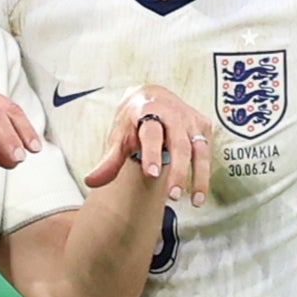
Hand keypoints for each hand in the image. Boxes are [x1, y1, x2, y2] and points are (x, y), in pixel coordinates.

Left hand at [83, 84, 212, 206]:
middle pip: (179, 143)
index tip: (151, 174)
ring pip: (199, 149)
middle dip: (178, 171)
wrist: (152, 94)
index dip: (152, 153)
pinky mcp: (203, 125)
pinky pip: (206, 150)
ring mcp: (190, 119)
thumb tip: (90, 182)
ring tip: (196, 202)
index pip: (152, 133)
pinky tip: (200, 191)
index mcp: (147, 111)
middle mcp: (172, 113)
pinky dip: (205, 171)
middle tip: (173, 195)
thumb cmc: (134, 120)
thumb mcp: (119, 136)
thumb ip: (109, 160)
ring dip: (200, 176)